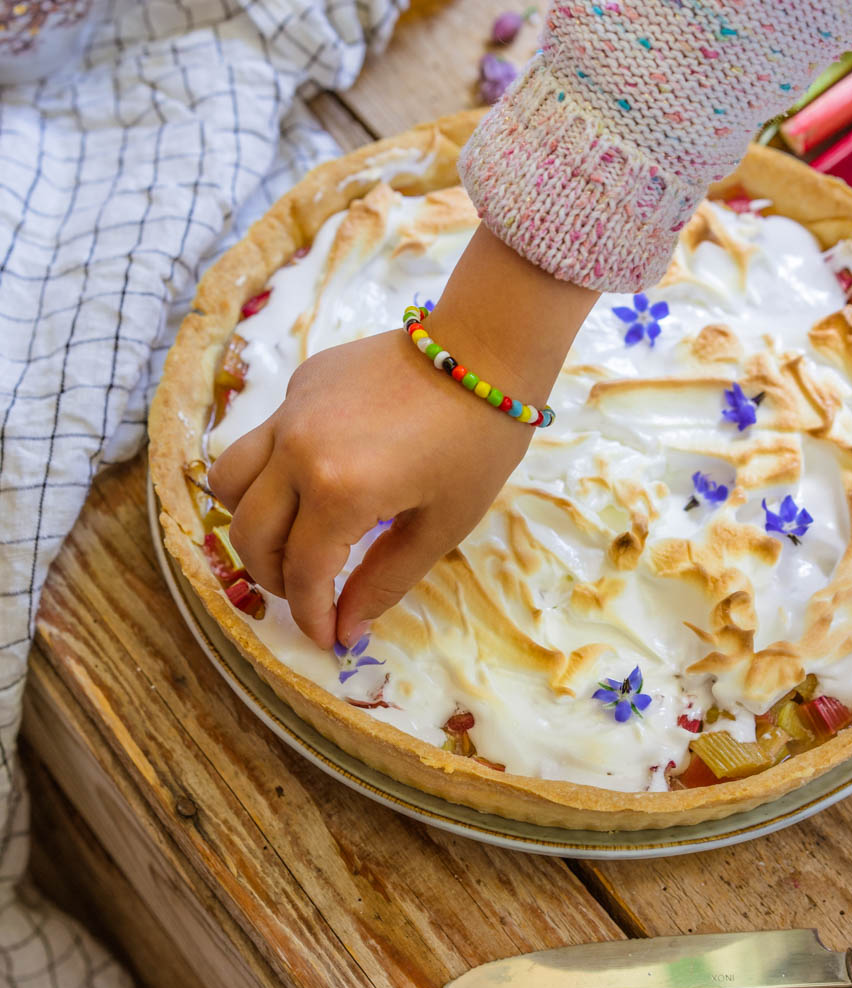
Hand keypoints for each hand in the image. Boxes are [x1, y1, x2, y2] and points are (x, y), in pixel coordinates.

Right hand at [208, 225, 598, 648]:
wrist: (484, 348)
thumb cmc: (477, 442)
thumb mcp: (441, 524)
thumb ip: (383, 580)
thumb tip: (345, 629)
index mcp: (338, 491)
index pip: (303, 573)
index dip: (311, 616)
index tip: (327, 639)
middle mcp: (296, 450)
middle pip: (250, 534)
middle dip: (275, 579)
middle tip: (311, 594)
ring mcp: (290, 410)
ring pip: (231, 482)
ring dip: (252, 522)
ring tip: (292, 538)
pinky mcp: (299, 384)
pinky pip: (264, 438)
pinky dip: (274, 471)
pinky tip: (320, 476)